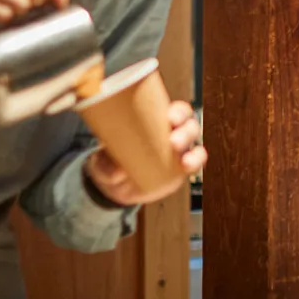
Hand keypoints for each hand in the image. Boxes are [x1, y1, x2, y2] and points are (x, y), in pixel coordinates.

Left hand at [85, 100, 205, 205]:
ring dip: (193, 151)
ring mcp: (179, 152)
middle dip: (186, 131)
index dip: (178, 112)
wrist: (114, 187)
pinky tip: (187, 167)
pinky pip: (194, 164)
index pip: (176, 111)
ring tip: (184, 160)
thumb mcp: (103, 162)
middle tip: (174, 141)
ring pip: (194, 145)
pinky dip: (195, 164)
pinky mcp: (180, 170)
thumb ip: (107, 165)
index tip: (170, 117)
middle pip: (189, 125)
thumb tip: (118, 171)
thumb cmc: (109, 164)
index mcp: (157, 121)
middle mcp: (173, 133)